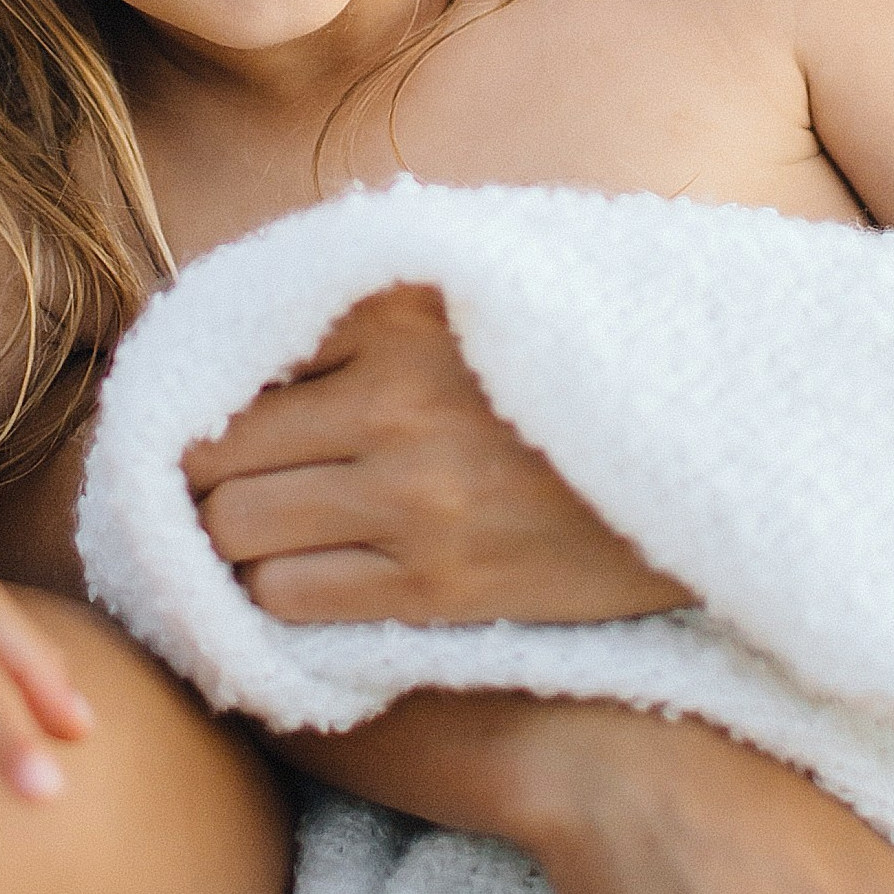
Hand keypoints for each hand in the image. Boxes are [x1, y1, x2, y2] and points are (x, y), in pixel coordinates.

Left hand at [183, 283, 690, 626]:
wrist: (694, 477)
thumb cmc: (569, 384)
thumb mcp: (477, 298)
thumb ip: (367, 295)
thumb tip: (234, 318)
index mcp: (401, 312)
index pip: (231, 351)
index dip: (199, 389)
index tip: (199, 412)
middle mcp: (395, 400)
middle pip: (210, 453)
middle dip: (199, 474)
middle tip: (213, 483)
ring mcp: (411, 499)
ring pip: (233, 529)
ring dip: (229, 538)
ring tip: (256, 532)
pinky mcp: (433, 586)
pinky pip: (287, 597)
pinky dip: (271, 594)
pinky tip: (302, 575)